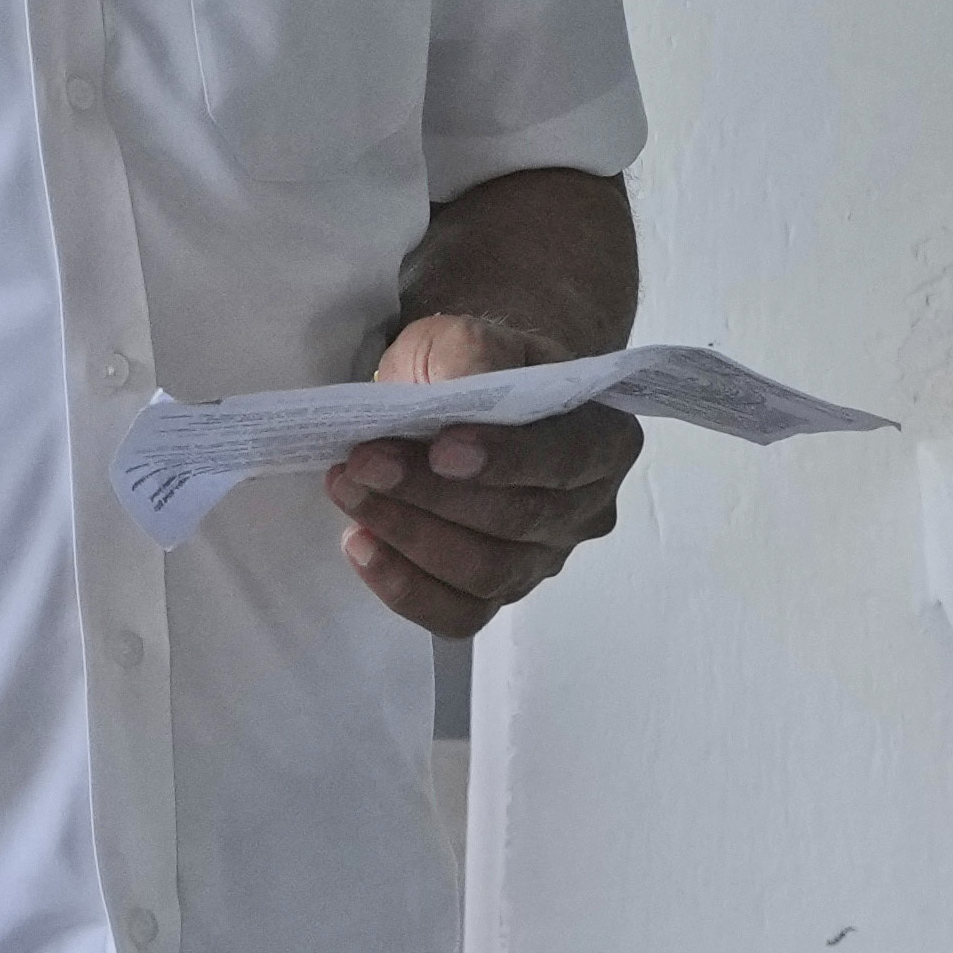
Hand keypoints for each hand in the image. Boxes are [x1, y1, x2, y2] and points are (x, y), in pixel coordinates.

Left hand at [320, 307, 640, 636]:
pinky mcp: (497, 590)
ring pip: (486, 572)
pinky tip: (360, 546)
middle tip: (363, 463)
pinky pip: (458, 614)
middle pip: (518, 521)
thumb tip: (458, 393)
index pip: (564, 459)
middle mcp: (587, 508)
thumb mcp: (471, 337)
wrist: (463, 392)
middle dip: (431, 495)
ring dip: (407, 535)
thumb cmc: (475, 364)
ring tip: (348, 491)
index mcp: (603, 439)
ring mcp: (544, 557)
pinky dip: (405, 588)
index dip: (504, 459)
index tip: (440, 448)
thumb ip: (473, 358)